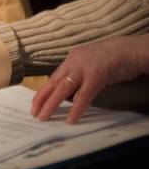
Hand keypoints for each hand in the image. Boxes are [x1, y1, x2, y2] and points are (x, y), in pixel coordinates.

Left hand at [31, 34, 148, 123]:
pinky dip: (76, 109)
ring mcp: (84, 68)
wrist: (133, 49)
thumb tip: (72, 90)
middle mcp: (74, 62)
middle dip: (42, 99)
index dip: (44, 91)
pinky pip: (84, 96)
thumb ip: (80, 74)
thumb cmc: (116, 57)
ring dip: (52, 104)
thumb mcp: (92, 63)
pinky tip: (70, 119)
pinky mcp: (97, 76)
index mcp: (72, 58)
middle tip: (34, 113)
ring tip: (44, 117)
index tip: (35, 103)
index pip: (54, 77)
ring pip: (63, 89)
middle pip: (53, 83)